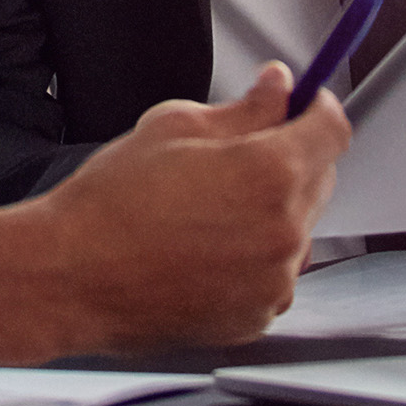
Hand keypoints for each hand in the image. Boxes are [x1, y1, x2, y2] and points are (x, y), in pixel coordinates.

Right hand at [0, 63, 348, 362]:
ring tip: (210, 208)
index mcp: (270, 173)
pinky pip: (275, 274)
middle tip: (240, 151)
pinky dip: (255, 256)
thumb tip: (277, 89)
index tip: (305, 103)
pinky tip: (206, 246)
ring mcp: (273, 281)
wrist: (72, 276)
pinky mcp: (256, 317)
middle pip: (321, 178)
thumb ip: (243, 107)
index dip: (318, 107)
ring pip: (298, 229)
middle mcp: (283, 232)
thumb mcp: (175, 126)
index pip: (333, 130)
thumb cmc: (112, 204)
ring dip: (274, 211)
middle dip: (292, 156)